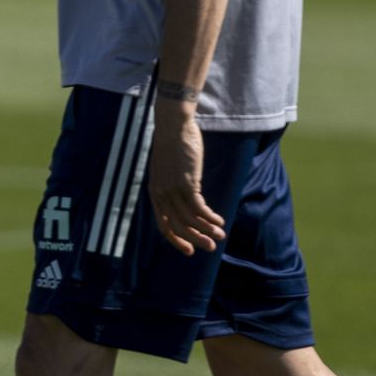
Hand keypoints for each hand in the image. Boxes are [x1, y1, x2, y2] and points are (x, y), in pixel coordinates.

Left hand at [148, 100, 225, 255]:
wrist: (173, 126)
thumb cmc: (172, 144)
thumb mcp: (166, 169)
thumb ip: (171, 184)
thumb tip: (183, 196)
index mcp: (154, 192)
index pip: (163, 224)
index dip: (176, 239)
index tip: (189, 250)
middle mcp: (161, 194)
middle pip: (178, 225)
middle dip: (195, 239)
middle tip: (210, 248)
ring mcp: (173, 189)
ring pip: (191, 219)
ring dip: (207, 230)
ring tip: (221, 236)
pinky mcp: (187, 183)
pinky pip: (199, 208)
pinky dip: (210, 217)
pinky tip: (220, 220)